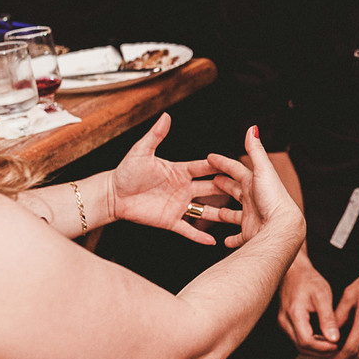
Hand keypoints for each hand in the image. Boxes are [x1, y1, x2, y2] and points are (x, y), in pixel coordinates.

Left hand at [108, 113, 235, 243]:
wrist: (112, 196)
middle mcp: (183, 188)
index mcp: (180, 171)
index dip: (219, 167)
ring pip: (205, 210)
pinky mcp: (170, 221)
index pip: (204, 168)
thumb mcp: (141, 152)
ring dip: (219, 214)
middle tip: (246, 190)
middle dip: (227, 189)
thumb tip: (166, 116)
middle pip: (210, 188)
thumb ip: (156, 135)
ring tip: (237, 218)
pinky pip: (188, 230)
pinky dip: (199, 236)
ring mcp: (178, 206)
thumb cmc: (126, 172)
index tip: (236, 165)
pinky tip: (213, 242)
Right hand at [207, 126, 304, 248]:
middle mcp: (253, 200)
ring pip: (233, 215)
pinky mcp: (250, 234)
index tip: (209, 157)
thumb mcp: (263, 170)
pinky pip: (238, 237)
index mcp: (255, 183)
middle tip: (210, 180)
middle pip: (235, 190)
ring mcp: (251, 217)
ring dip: (224, 213)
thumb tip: (252, 128)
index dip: (223, 163)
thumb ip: (255, 150)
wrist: (282, 228)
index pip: (236, 169)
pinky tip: (224, 240)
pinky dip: (232, 238)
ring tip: (213, 211)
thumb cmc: (273, 198)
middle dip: (223, 185)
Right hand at [276, 256, 340, 356]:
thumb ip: (328, 319)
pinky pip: (297, 338)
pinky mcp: (285, 323)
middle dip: (320, 351)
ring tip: (332, 343)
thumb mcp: (322, 296)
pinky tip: (322, 338)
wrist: (295, 271)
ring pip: (299, 345)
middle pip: (302, 347)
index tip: (337, 345)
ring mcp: (283, 323)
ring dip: (316, 348)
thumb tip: (334, 339)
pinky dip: (311, 342)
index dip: (323, 348)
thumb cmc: (308, 280)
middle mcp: (285, 321)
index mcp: (294, 314)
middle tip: (337, 347)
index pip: (307, 342)